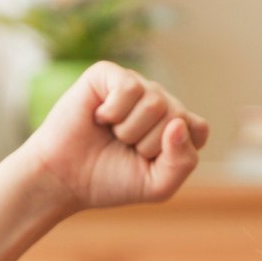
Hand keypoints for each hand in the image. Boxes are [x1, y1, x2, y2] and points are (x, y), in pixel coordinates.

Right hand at [19, 62, 209, 211]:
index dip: (174, 150)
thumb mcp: (157, 185)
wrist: (63, 179)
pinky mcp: (108, 74)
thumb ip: (183, 162)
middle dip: (148, 144)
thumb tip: (178, 123)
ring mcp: (134, 86)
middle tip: (123, 149)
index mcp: (171, 126)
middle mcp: (156, 101)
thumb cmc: (109, 180)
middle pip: (178, 115)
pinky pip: (130, 88)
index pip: (197, 129)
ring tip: (111, 134)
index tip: (148, 162)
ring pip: (156, 102)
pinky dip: (113, 112)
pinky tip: (99, 118)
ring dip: (129, 130)